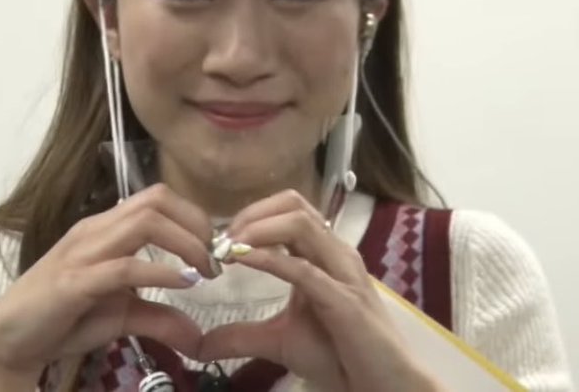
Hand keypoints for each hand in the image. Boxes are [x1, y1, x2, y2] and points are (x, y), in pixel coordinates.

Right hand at [0, 184, 216, 388]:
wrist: (8, 342)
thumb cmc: (61, 321)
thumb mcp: (120, 317)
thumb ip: (159, 318)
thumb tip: (198, 336)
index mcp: (104, 229)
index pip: (157, 199)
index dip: (194, 217)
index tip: (214, 250)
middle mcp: (94, 231)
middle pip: (156, 200)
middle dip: (196, 224)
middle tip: (215, 260)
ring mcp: (82, 253)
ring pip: (145, 222)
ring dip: (185, 242)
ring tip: (202, 270)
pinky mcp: (73, 283)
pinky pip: (124, 267)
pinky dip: (160, 272)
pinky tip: (182, 284)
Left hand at [197, 190, 441, 391]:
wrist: (380, 384)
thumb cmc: (339, 357)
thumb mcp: (279, 341)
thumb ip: (240, 336)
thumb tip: (198, 345)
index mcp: (322, 255)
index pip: (288, 210)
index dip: (251, 215)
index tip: (220, 239)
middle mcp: (334, 253)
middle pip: (293, 204)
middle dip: (252, 214)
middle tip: (222, 240)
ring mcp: (342, 272)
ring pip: (300, 222)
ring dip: (258, 228)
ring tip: (229, 248)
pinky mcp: (343, 299)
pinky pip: (304, 267)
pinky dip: (269, 258)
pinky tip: (243, 261)